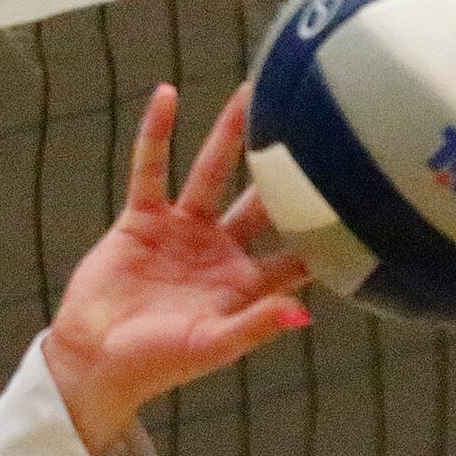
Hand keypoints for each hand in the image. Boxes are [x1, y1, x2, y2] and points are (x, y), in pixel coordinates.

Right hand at [42, 83, 311, 455]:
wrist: (94, 362)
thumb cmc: (155, 365)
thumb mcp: (210, 346)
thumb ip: (256, 325)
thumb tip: (304, 313)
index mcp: (245, 284)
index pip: (297, 252)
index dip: (325, 229)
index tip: (361, 196)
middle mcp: (220, 251)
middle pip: (262, 199)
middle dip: (287, 166)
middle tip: (316, 122)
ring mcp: (182, 231)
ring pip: (212, 171)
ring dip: (230, 133)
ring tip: (251, 90)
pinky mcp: (142, 219)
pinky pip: (151, 169)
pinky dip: (156, 135)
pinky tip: (166, 96)